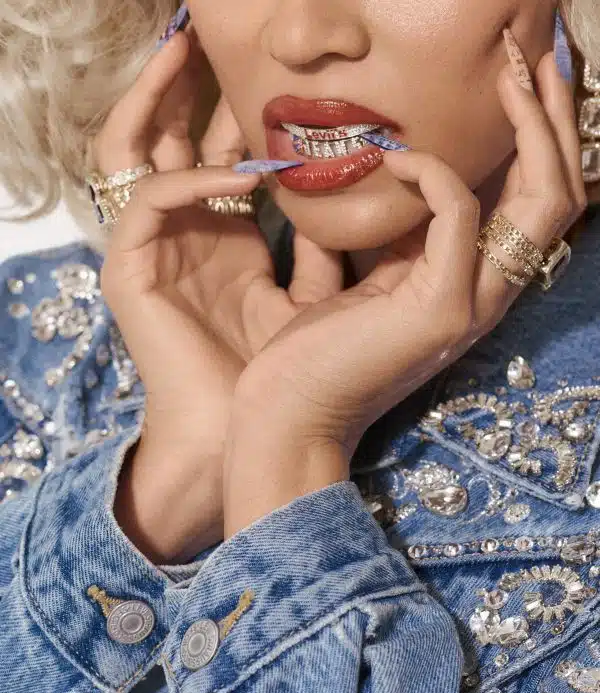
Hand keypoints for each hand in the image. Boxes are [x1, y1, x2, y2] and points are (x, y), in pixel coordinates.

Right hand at [93, 28, 343, 560]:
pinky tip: (241, 172)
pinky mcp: (131, 273)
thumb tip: (368, 201)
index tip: (265, 79)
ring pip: (135, 151)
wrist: (260, 437)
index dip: (234, 112)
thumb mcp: (318, 295)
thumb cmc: (294, 374)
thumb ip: (327, 247)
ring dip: (159, 100)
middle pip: (167, 137)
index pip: (217, 156)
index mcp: (222, 241)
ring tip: (186, 51)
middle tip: (205, 35)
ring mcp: (151, 252)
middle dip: (184, 86)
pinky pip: (150, 201)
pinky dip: (193, 181)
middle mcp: (182, 237)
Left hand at [223, 51, 586, 536]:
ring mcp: (474, 302)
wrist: (287, 415)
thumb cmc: (314, 352)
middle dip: (554, 115)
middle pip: (558, 191)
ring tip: (510, 67)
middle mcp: (488, 292)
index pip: (531, 200)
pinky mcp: (440, 306)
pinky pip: (458, 211)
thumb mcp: (363, 278)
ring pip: (542, 196)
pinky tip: (389, 154)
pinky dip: (428, 170)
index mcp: (469, 284)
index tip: (518, 76)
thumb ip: (392, 232)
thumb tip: (394, 168)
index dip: (537, 136)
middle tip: (536, 47)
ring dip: (530, 122)